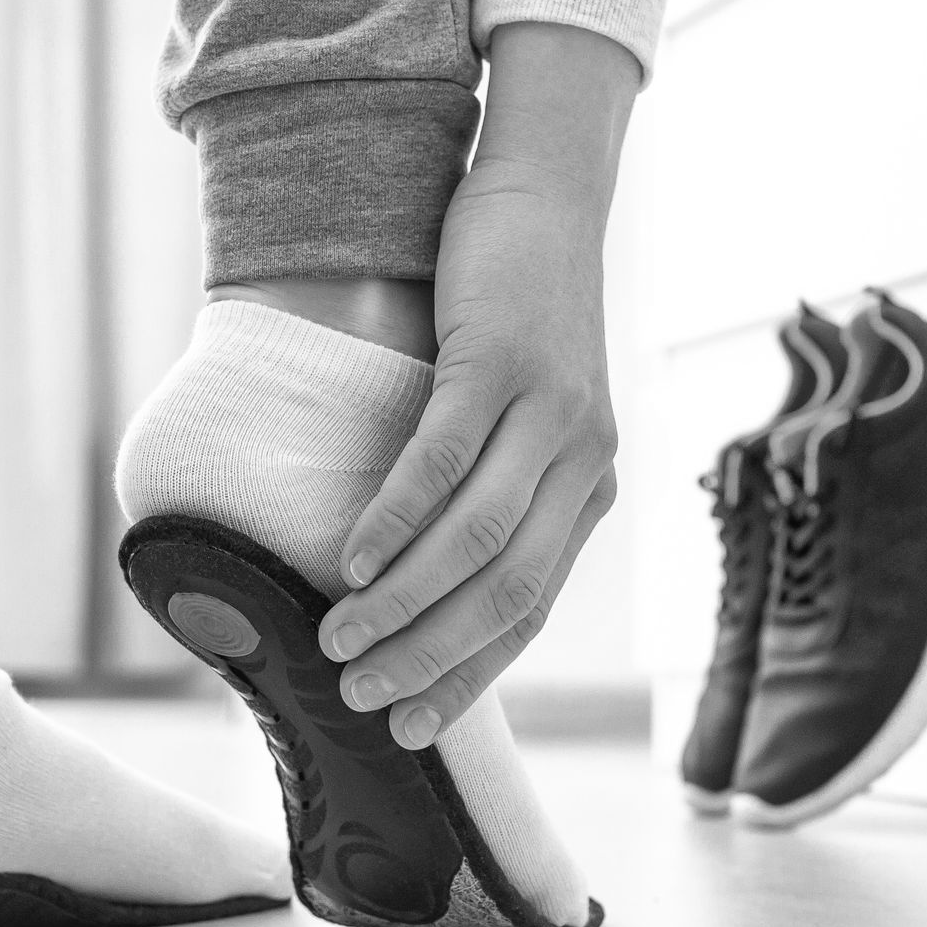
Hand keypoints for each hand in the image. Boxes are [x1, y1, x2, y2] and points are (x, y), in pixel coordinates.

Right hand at [316, 23, 638, 749]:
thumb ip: (488, 491)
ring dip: (402, 601)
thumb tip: (406, 577)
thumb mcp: (519, 418)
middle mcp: (584, 464)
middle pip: (506, 592)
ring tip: (338, 639)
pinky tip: (352, 559)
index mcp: (588, 490)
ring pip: (475, 539)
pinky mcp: (502, 367)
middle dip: (429, 656)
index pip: (528, 610)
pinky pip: (444, 462)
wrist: (545, 202)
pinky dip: (396, 520)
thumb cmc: (514, 317)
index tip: (410, 725)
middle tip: (361, 694)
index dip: (467, 675)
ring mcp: (550, 416)